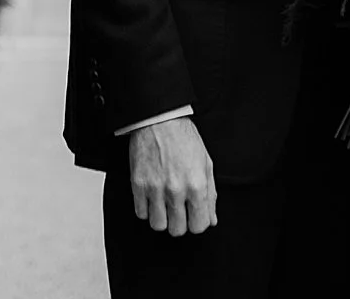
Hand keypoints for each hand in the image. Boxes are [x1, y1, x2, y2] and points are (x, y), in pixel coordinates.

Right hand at [127, 115, 217, 236]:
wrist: (159, 120)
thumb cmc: (184, 138)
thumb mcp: (206, 163)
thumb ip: (211, 194)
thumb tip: (211, 219)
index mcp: (197, 185)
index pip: (199, 226)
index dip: (197, 223)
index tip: (194, 216)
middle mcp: (176, 190)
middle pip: (177, 230)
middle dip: (180, 222)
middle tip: (179, 209)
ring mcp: (155, 189)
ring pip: (158, 225)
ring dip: (162, 218)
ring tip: (164, 204)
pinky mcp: (138, 185)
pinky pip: (140, 213)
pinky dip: (146, 209)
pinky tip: (152, 197)